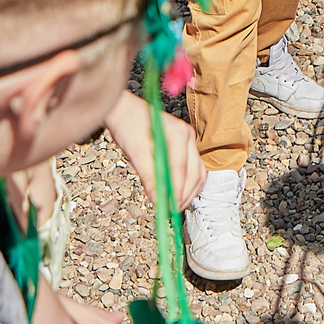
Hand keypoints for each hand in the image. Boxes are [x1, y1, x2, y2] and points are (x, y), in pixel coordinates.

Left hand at [109, 92, 203, 210]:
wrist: (126, 111)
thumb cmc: (128, 126)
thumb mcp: (135, 151)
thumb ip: (148, 175)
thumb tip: (157, 199)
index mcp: (178, 134)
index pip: (181, 169)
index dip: (176, 192)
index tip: (170, 208)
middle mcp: (188, 137)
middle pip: (194, 174)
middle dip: (184, 196)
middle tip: (171, 212)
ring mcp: (189, 142)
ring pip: (198, 174)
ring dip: (188, 193)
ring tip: (174, 207)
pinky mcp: (186, 148)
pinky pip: (194, 171)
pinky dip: (188, 185)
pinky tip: (177, 195)